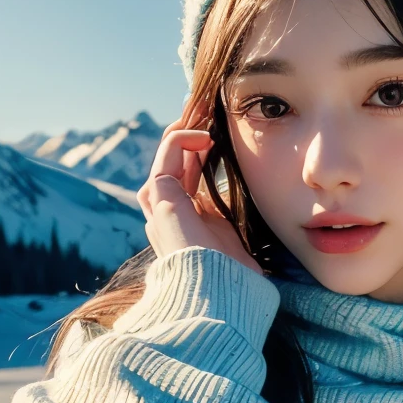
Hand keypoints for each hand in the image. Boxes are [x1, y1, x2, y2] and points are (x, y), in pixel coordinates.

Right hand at [136, 115, 261, 274]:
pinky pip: (168, 156)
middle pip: (173, 159)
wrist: (222, 294)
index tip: (220, 128)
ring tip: (206, 111)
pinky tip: (206, 137)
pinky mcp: (160, 199)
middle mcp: (166, 212)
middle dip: (192, 131)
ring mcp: (159, 206)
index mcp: (184, 218)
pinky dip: (184, 139)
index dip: (200, 147)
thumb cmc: (234, 271)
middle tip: (211, 108)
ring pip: (167, 153)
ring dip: (186, 128)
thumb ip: (228, 205)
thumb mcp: (234, 229)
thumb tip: (243, 179)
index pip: (186, 171)